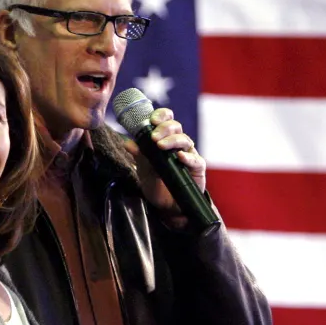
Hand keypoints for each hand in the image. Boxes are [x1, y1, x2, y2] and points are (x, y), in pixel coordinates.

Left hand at [123, 107, 205, 226]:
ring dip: (172, 140)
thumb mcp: (144, 172)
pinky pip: (196, 160)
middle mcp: (178, 145)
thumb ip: (139, 157)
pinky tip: (180, 157)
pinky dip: (188, 157)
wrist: (168, 208)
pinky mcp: (198, 169)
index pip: (166, 121)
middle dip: (164, 128)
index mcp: (165, 141)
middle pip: (176, 127)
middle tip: (154, 137)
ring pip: (185, 140)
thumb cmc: (157, 187)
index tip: (152, 120)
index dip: (161, 116)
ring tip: (161, 146)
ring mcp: (189, 156)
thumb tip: (127, 143)